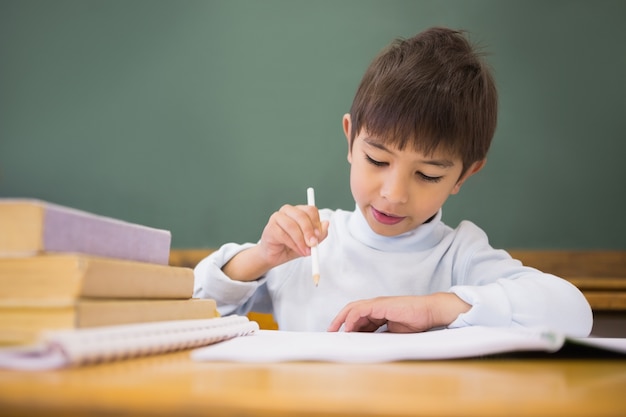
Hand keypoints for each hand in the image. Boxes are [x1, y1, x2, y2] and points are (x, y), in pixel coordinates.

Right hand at [258, 204, 328, 266]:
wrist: (275, 256)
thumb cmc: (292, 246)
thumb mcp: (309, 242)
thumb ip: (319, 234)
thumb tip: (326, 224)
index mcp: (298, 211)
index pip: (310, 210)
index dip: (316, 222)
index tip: (319, 235)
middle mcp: (287, 211)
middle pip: (301, 216)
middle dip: (309, 231)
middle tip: (313, 244)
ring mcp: (277, 218)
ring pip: (292, 226)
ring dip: (301, 241)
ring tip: (306, 251)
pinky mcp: (270, 228)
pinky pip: (284, 235)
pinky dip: (293, 244)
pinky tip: (297, 250)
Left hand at [327, 293, 470, 332]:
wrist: (428, 312)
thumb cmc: (415, 322)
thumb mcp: (393, 333)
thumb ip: (380, 336)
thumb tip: (367, 345)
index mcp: (378, 312)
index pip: (357, 317)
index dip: (347, 326)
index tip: (340, 336)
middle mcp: (375, 306)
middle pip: (351, 310)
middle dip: (339, 321)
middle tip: (331, 333)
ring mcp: (377, 304)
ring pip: (353, 309)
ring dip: (342, 319)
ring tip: (334, 331)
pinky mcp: (380, 305)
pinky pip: (360, 310)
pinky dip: (352, 318)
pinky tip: (348, 328)